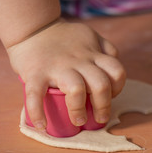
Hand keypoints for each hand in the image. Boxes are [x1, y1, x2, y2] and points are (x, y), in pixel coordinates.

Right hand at [7, 19, 125, 129]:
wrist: (32, 27)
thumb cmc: (63, 38)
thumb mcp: (90, 36)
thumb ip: (105, 48)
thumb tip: (114, 65)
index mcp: (93, 54)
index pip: (117, 71)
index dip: (118, 87)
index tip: (111, 96)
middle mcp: (79, 61)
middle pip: (101, 84)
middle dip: (103, 106)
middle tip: (100, 118)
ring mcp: (58, 67)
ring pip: (76, 89)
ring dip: (78, 110)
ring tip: (78, 121)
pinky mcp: (36, 72)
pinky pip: (36, 94)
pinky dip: (37, 112)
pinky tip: (41, 125)